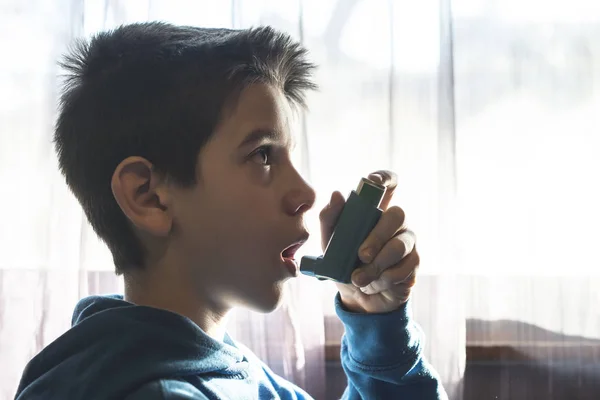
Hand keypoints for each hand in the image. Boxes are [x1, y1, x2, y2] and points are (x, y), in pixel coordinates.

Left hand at [319, 170, 418, 313]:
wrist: (356, 298)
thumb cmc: (343, 264)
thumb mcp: (330, 244)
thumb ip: (330, 219)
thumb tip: (337, 194)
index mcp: (374, 210)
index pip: (388, 184)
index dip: (385, 178)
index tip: (373, 181)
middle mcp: (395, 220)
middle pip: (398, 214)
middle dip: (377, 237)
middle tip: (360, 255)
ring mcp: (407, 240)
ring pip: (399, 245)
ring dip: (376, 266)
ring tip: (358, 279)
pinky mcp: (414, 262)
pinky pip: (403, 268)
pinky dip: (383, 280)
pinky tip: (373, 285)